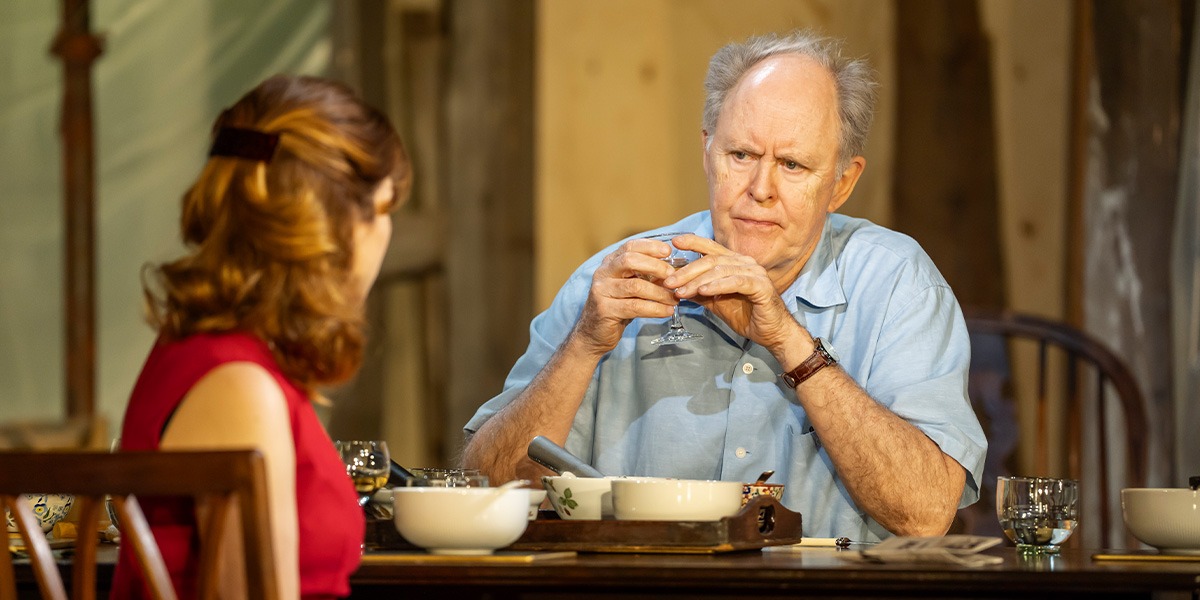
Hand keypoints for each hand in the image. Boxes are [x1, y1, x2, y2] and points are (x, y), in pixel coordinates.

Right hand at [571, 237, 680, 355]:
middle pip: (630, 260)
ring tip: (674, 299)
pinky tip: (667, 311)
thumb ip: (647, 277)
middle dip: (656, 267)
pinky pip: (635, 307)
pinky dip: (655, 309)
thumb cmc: (617, 307)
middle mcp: (603, 273)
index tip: (667, 251)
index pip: (630, 246)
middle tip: (673, 277)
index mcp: (610, 263)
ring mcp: (602, 291)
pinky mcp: (605, 309)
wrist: (594, 333)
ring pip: (635, 286)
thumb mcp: (631, 287)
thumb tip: (673, 272)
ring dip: (659, 293)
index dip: (650, 246)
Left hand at [663, 235, 805, 354]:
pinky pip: (736, 282)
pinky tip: (703, 291)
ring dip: (698, 281)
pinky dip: (718, 285)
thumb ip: (699, 292)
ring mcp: (755, 272)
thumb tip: (676, 287)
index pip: (711, 248)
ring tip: (680, 291)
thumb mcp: (715, 302)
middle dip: (687, 270)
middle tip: (669, 281)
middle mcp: (745, 263)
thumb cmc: (746, 315)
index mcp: (735, 263)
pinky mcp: (761, 286)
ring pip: (721, 270)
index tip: (674, 241)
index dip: (693, 242)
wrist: (771, 333)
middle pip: (711, 260)